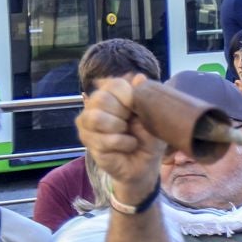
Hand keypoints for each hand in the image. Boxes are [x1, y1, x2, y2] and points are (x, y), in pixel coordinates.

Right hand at [76, 75, 164, 194]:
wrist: (146, 164)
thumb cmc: (149, 137)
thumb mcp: (154, 116)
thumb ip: (146, 96)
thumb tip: (138, 76)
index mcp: (112, 94)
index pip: (114, 83)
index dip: (129, 96)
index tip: (138, 110)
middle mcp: (95, 105)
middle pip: (101, 98)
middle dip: (123, 113)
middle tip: (131, 124)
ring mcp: (88, 124)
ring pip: (96, 117)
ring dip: (119, 128)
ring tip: (128, 134)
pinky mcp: (88, 142)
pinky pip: (104, 139)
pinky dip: (123, 143)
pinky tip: (128, 146)